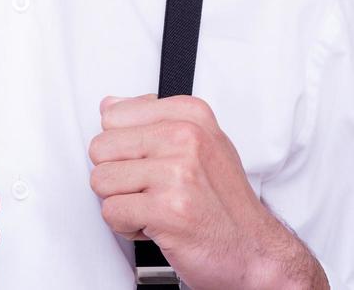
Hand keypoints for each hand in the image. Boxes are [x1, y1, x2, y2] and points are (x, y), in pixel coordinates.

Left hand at [88, 94, 316, 289]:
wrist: (255, 251)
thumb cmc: (223, 200)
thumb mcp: (199, 142)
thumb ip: (151, 118)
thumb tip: (109, 105)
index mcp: (190, 114)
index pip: (113, 114)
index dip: (122, 144)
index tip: (146, 159)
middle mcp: (185, 137)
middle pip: (101, 147)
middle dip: (116, 174)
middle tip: (147, 188)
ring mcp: (177, 173)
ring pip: (101, 180)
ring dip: (120, 202)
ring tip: (152, 205)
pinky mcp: (169, 211)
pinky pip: (111, 212)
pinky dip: (126, 226)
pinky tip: (153, 224)